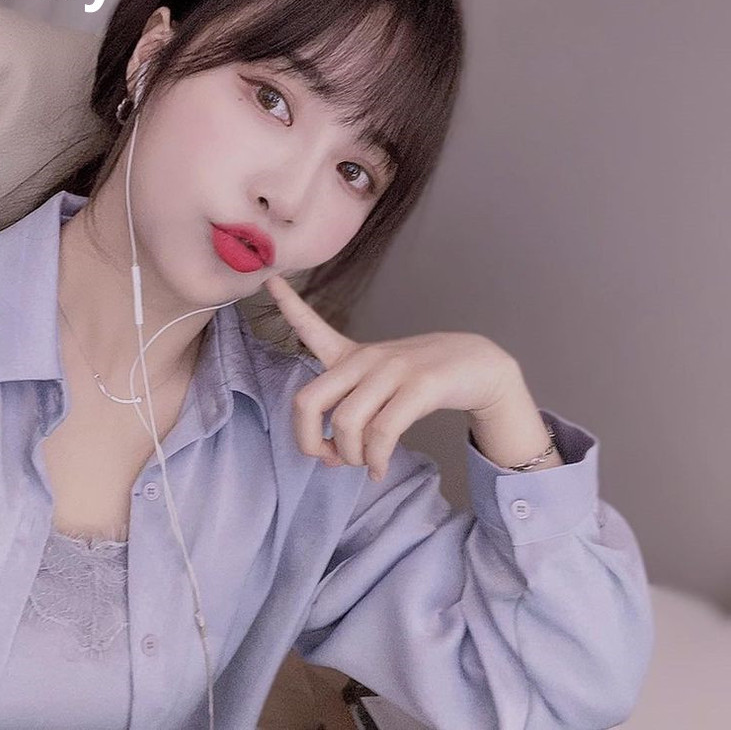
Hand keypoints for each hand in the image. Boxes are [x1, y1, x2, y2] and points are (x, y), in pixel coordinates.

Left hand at [263, 274, 521, 480]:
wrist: (480, 368)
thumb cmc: (422, 383)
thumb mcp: (379, 388)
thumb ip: (351, 416)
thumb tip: (332, 455)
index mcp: (351, 356)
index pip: (311, 327)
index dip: (288, 305)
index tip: (269, 280)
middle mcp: (366, 359)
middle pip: (308, 402)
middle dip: (309, 442)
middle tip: (330, 459)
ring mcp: (392, 370)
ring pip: (346, 424)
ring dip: (352, 457)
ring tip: (365, 464)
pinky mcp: (420, 386)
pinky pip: (383, 433)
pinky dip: (376, 460)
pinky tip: (379, 470)